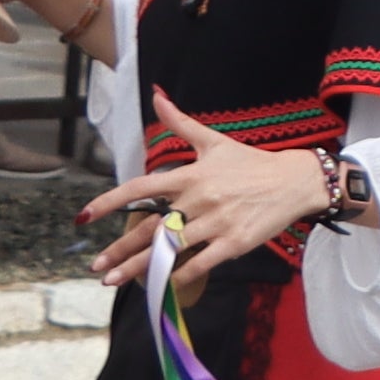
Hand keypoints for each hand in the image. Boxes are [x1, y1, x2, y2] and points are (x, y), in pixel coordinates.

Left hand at [83, 118, 322, 295]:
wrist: (295, 181)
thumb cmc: (252, 163)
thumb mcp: (214, 142)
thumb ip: (180, 122)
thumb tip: (156, 94)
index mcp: (190, 176)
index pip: (140, 189)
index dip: (109, 202)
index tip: (84, 217)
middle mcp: (199, 199)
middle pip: (150, 229)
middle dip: (119, 250)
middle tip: (96, 266)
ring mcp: (217, 223)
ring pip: (170, 249)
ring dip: (139, 268)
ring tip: (115, 281)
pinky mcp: (235, 242)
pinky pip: (200, 263)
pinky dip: (179, 276)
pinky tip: (161, 285)